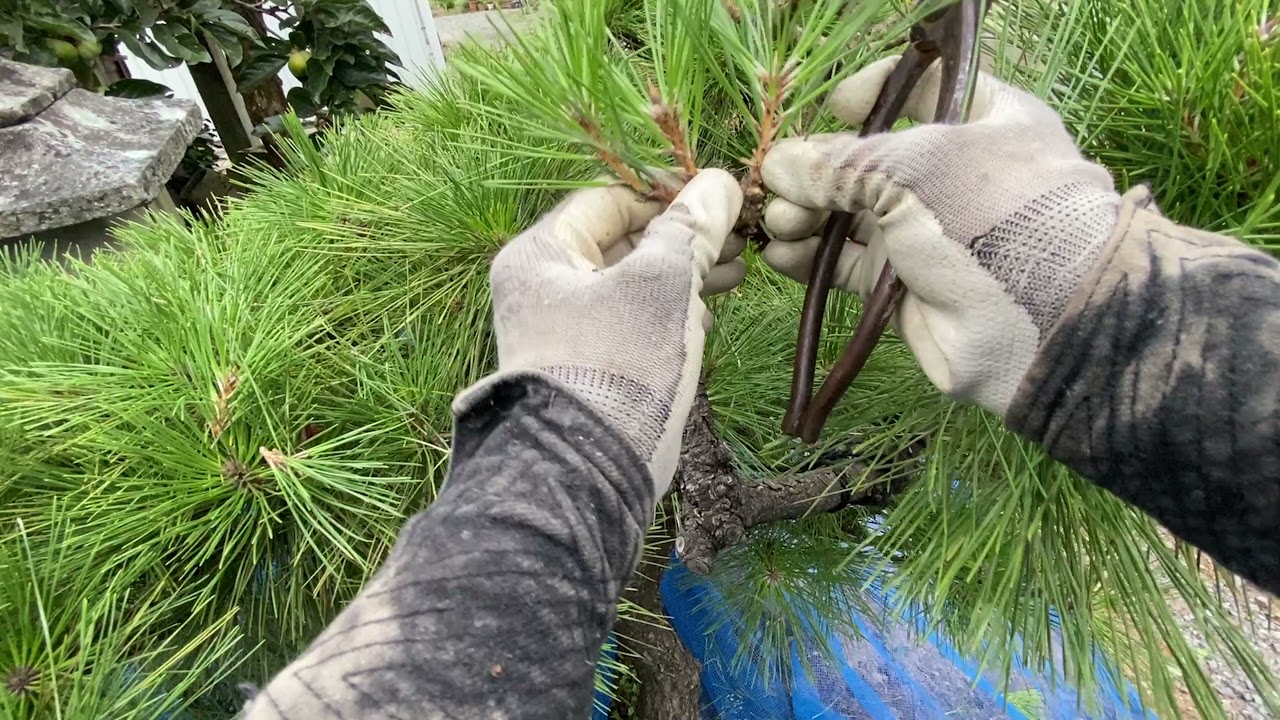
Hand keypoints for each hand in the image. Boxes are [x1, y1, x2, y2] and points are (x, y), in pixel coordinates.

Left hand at [457, 170, 743, 494]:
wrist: (588, 472)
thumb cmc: (619, 363)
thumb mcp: (663, 283)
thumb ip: (691, 228)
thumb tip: (720, 183)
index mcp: (541, 254)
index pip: (609, 200)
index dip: (668, 194)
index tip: (720, 198)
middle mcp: (544, 289)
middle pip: (622, 242)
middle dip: (685, 239)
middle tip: (740, 238)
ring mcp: (565, 333)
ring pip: (633, 286)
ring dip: (686, 276)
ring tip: (737, 273)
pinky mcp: (591, 371)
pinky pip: (633, 325)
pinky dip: (670, 316)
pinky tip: (708, 319)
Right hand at [761, 56, 1120, 415]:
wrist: (1038, 322)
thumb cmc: (990, 215)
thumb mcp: (913, 166)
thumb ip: (838, 163)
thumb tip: (776, 165)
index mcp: (983, 120)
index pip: (921, 89)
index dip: (874, 92)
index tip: (834, 108)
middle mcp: (952, 173)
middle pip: (866, 158)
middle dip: (815, 168)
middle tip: (778, 185)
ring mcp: (926, 232)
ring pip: (847, 215)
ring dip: (804, 215)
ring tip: (776, 224)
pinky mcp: (901, 286)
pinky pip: (844, 265)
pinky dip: (809, 260)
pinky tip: (779, 257)